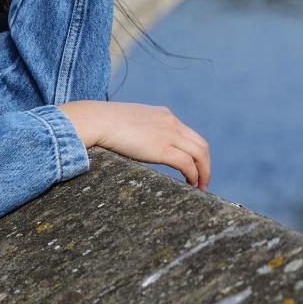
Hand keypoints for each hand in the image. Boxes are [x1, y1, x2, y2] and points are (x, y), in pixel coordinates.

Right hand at [58, 100, 211, 190]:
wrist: (97, 120)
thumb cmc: (104, 124)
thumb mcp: (130, 124)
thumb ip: (140, 132)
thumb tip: (137, 146)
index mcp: (164, 115)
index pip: (190, 134)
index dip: (195, 153)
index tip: (194, 168)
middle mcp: (171, 122)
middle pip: (201, 144)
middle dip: (205, 164)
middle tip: (203, 181)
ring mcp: (168, 134)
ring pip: (199, 154)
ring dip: (204, 173)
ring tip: (201, 188)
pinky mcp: (162, 148)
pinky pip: (187, 163)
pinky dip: (194, 175)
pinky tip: (191, 185)